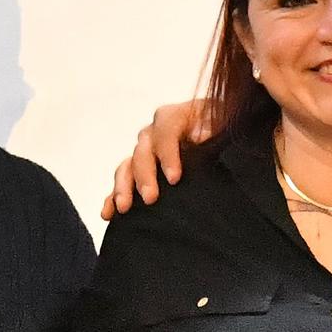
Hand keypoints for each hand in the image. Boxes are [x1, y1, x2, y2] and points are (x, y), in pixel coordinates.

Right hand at [102, 98, 221, 215]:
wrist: (218, 136)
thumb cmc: (221, 127)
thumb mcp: (222, 121)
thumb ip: (213, 125)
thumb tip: (199, 135)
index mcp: (174, 117)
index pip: (165, 131)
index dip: (168, 154)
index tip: (174, 178)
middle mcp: (153, 133)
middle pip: (142, 151)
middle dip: (145, 176)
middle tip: (150, 198)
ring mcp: (143, 153)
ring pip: (127, 167)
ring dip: (124, 187)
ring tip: (124, 208)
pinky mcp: (138, 171)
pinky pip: (122, 183)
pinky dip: (112, 197)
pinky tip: (108, 213)